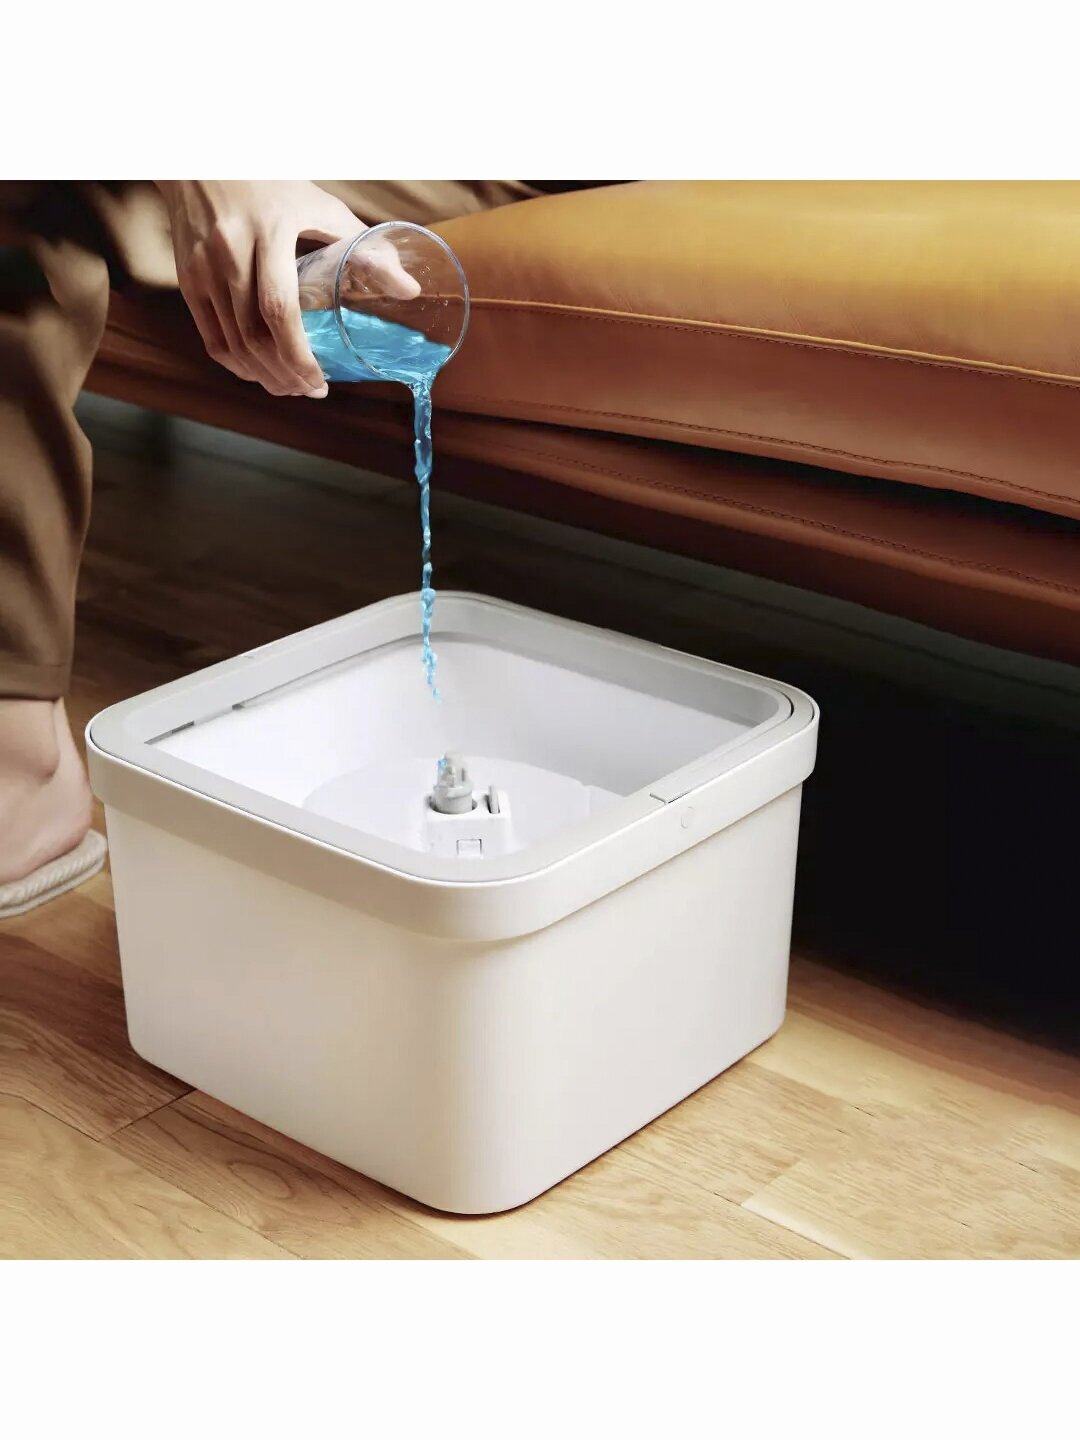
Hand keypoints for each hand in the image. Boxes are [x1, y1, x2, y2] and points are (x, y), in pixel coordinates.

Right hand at [157, 180, 371, 397]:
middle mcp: (229, 252)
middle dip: (285, 375)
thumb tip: (409, 290)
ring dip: (264, 377)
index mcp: (268, 232)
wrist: (200, 159)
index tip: (321, 381)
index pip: (279, 309)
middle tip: (311, 391)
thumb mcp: (320, 205)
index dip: (299, 355)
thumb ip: (364, 248)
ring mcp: (202, 268)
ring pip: (233, 344)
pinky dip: (237, 365)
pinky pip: (211, 338)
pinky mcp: (186, 279)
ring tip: (291, 387)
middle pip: (255, 336)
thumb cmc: (271, 182)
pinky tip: (260, 373)